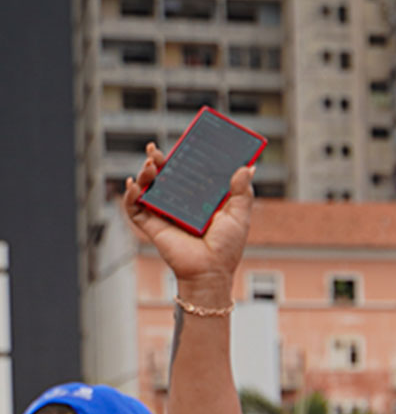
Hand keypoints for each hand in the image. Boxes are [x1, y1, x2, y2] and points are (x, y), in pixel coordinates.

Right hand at [122, 146, 252, 301]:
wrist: (211, 271)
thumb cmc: (227, 246)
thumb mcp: (239, 216)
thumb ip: (242, 192)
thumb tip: (248, 167)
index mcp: (199, 198)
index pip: (188, 172)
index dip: (182, 157)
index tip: (180, 142)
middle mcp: (179, 203)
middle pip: (164, 176)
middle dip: (156, 160)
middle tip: (154, 150)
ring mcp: (163, 213)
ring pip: (147, 187)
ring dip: (144, 173)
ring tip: (149, 166)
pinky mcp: (151, 225)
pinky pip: (134, 208)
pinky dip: (130, 195)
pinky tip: (133, 184)